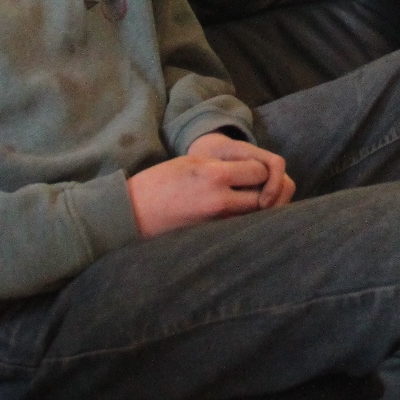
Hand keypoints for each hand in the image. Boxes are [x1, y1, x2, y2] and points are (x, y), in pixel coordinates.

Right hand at [128, 135, 292, 238]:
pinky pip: (242, 228)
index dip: (260, 169)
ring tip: (248, 199)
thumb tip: (255, 169)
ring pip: (257, 216)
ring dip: (259, 208)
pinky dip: (247, 222)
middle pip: (265, 196)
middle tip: (255, 186)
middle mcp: (221, 201)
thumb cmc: (161, 182)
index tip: (250, 170)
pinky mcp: (214, 237)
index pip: (260, 171)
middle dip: (266, 190)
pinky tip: (238, 215)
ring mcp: (218, 223)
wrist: (133, 214)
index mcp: (214, 175)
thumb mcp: (193, 162)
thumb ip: (225, 165)